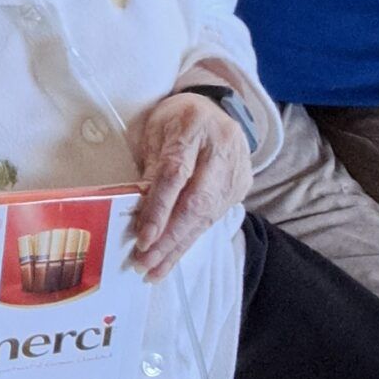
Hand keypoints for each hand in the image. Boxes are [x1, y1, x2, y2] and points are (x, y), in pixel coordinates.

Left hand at [129, 89, 252, 280]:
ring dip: (178, 247)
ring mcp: (236, 169)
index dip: (159, 209)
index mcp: (194, 126)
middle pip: (197, 202)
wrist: (213, 108)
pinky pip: (213, 218)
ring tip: (154, 269)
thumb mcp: (153, 132)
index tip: (142, 238)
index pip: (176, 174)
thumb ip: (148, 168)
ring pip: (207, 216)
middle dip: (169, 238)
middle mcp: (222, 148)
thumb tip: (137, 211)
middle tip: (144, 262)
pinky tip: (172, 258)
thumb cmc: (175, 120)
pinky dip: (190, 240)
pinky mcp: (241, 186)